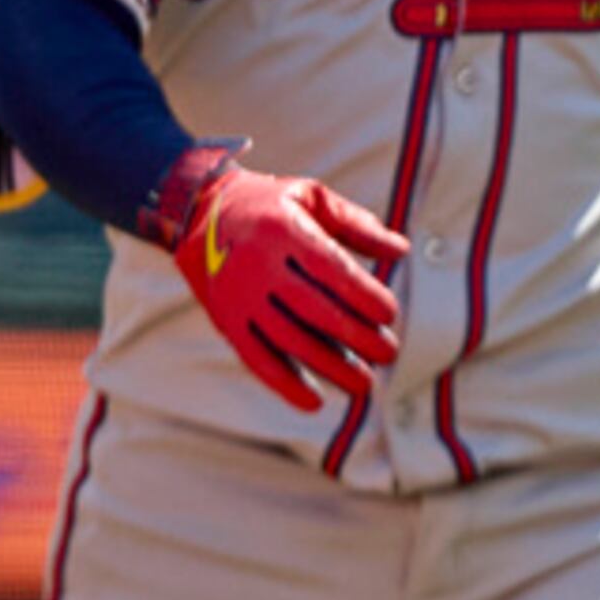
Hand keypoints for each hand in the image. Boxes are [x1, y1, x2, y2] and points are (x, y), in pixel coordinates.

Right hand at [159, 149, 407, 410]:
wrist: (196, 211)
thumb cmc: (268, 203)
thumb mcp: (312, 198)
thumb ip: (358, 224)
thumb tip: (402, 251)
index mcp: (284, 230)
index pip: (330, 269)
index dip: (363, 295)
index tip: (390, 315)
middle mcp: (257, 265)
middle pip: (314, 310)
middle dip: (356, 337)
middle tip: (389, 353)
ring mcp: (238, 296)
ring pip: (288, 340)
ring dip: (329, 367)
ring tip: (363, 383)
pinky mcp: (225, 320)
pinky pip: (256, 358)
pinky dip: (284, 383)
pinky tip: (314, 401)